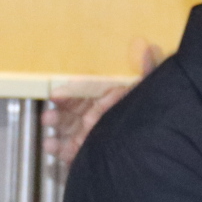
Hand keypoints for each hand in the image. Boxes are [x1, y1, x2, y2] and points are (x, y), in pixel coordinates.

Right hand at [43, 39, 162, 166]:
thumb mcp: (149, 92)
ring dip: (55, 125)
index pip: (83, 94)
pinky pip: (68, 152)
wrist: (153, 151)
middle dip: (58, 110)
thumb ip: (149, 72)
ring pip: (67, 130)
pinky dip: (57, 149)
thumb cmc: (151, 117)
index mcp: (108, 100)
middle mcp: (97, 118)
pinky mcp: (87, 154)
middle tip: (49, 112)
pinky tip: (49, 145)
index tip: (56, 94)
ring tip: (48, 122)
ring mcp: (91, 137)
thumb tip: (151, 47)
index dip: (69, 94)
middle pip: (71, 112)